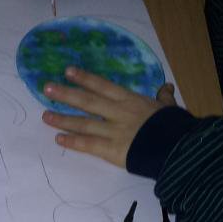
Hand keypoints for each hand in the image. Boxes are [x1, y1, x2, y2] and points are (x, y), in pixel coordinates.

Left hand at [42, 67, 176, 166]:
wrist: (177, 148)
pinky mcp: (112, 150)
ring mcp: (113, 131)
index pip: (103, 86)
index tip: (68, 71)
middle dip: (66, 94)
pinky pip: (88, 145)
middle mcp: (118, 113)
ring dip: (63, 119)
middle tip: (46, 88)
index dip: (85, 78)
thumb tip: (166, 88)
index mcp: (131, 100)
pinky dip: (72, 142)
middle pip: (88, 101)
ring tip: (45, 115)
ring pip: (83, 123)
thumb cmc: (175, 127)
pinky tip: (58, 138)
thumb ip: (164, 98)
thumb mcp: (169, 108)